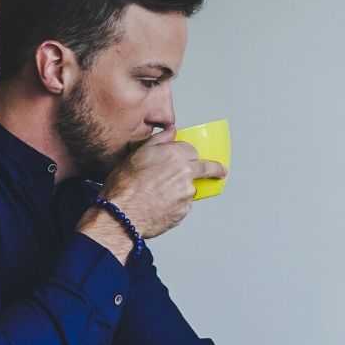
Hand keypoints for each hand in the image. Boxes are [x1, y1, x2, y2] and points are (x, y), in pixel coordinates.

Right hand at [99, 125, 226, 237]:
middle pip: (207, 168)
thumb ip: (159, 140)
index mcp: (174, 155)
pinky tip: (158, 205)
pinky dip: (175, 205)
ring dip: (182, 190)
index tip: (193, 158)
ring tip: (157, 195)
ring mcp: (187, 193)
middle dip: (216, 169)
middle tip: (222, 172)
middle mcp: (185, 173)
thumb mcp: (137, 154)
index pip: (192, 150)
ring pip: (190, 189)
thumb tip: (172, 131)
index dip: (189, 155)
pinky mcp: (184, 211)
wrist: (122, 214)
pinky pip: (183, 206)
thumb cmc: (125, 185)